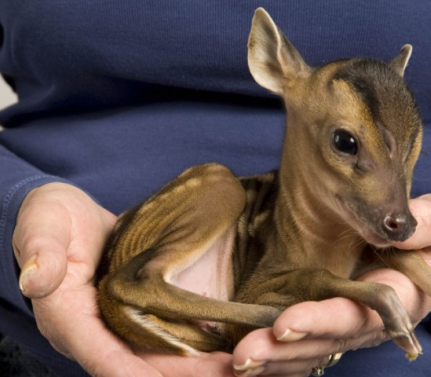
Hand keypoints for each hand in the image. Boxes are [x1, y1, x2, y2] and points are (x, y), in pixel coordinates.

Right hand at [13, 183, 233, 376]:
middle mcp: (93, 330)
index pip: (104, 357)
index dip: (138, 373)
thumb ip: (41, 250)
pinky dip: (190, 341)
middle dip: (183, 374)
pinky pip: (161, 334)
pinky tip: (220, 339)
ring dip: (193, 365)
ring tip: (233, 362)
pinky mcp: (131, 311)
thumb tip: (35, 280)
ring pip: (155, 355)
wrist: (67, 212)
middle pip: (139, 366)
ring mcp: (114, 323)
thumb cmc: (50, 216)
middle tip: (229, 371)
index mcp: (67, 317)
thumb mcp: (42, 223)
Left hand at [232, 194, 430, 376]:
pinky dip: (268, 356)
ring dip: (269, 359)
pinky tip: (230, 360)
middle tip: (243, 353)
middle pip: (322, 342)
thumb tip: (402, 230)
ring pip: (305, 351)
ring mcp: (343, 326)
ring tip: (231, 361)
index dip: (321, 321)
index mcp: (394, 299)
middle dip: (283, 350)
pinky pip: (297, 345)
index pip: (355, 316)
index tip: (285, 324)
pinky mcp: (326, 322)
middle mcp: (364, 322)